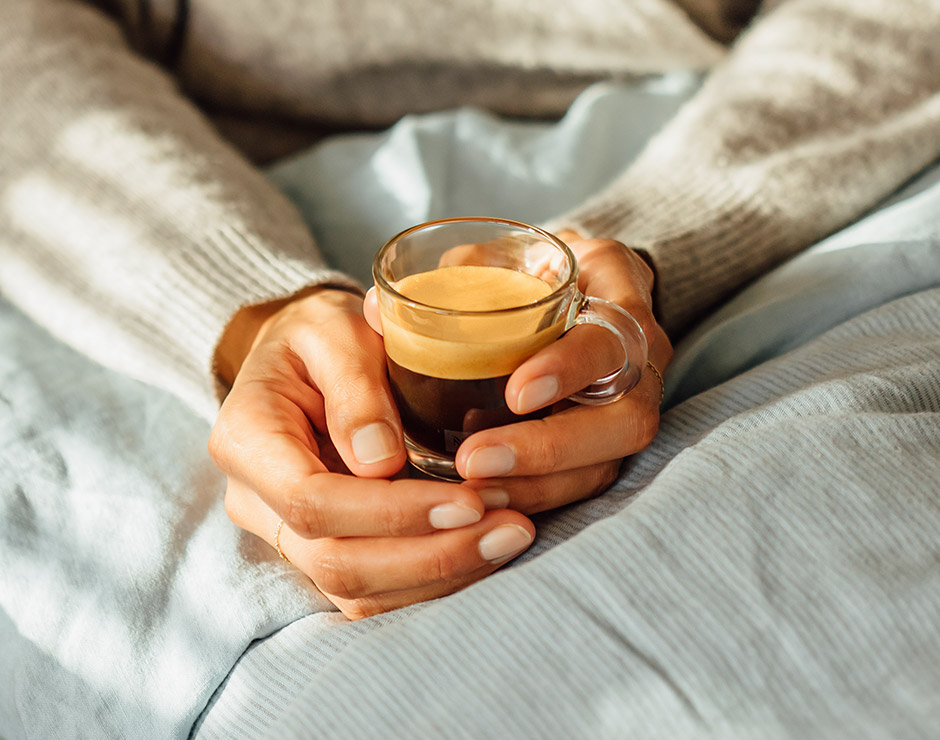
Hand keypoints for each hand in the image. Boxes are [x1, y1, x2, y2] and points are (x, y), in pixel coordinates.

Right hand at [208, 288, 535, 619]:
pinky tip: (484, 549)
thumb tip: (380, 462)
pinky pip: (373, 591)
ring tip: (510, 537)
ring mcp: (285, 534)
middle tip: (509, 526)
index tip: (469, 498)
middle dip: (430, 555)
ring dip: (440, 574)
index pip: (311, 500)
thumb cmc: (319, 335)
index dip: (392, 511)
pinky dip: (432, 580)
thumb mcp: (333, 329)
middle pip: (336, 561)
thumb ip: (354, 386)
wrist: (304, 358)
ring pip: (356, 590)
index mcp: (246, 440)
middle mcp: (255, 501)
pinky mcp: (322, 549)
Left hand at [364, 233, 670, 512]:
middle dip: (550, 449)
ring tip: (468, 492)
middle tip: (473, 460)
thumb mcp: (503, 254)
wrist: (577, 290)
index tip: (514, 392)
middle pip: (626, 422)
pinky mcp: (606, 447)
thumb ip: (450, 277)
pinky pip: (582, 484)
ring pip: (605, 465)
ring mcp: (628, 409)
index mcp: (619, 295)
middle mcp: (641, 359)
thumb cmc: (531, 269)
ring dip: (536, 486)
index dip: (569, 370)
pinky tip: (482, 504)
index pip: (611, 338)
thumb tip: (375, 310)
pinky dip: (533, 497)